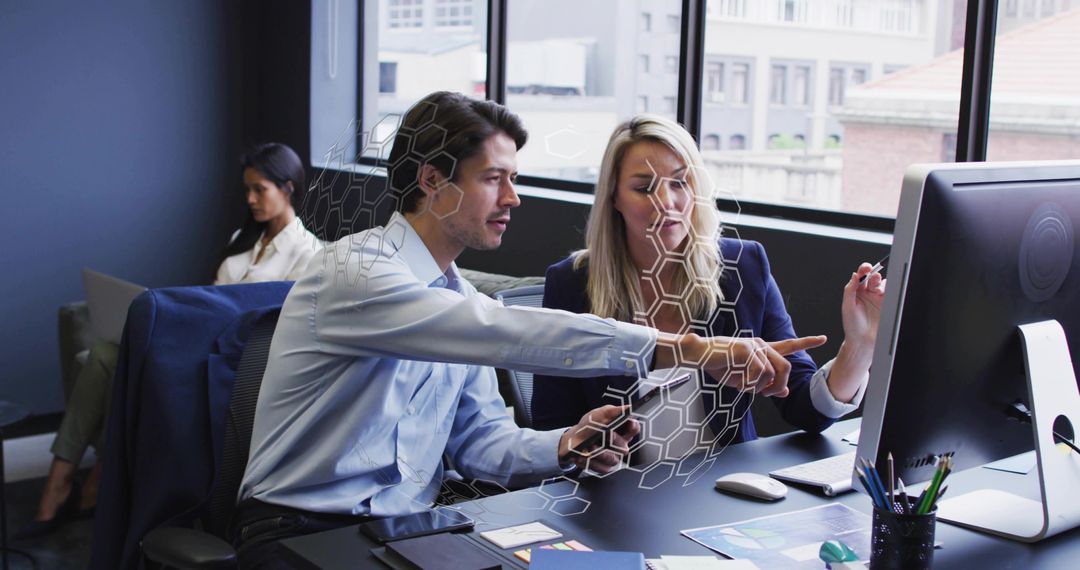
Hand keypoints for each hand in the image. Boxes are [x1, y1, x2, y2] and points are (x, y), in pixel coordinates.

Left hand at [558, 405, 639, 473]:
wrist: (573, 440)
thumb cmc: (589, 426)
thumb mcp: (599, 415)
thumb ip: (613, 412)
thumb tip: (628, 407)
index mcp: (622, 430)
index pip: (634, 429)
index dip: (633, 426)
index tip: (628, 422)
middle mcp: (620, 445)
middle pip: (624, 446)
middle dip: (614, 440)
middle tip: (606, 434)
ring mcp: (613, 457)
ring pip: (612, 459)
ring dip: (599, 452)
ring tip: (590, 446)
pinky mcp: (604, 467)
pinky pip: (602, 468)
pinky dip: (591, 461)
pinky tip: (583, 455)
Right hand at [654, 334, 825, 397]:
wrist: (700, 354)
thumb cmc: (720, 366)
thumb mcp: (745, 380)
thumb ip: (765, 384)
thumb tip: (784, 392)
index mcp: (762, 350)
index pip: (788, 345)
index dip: (806, 342)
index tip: (822, 338)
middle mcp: (762, 345)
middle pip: (786, 368)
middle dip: (779, 386)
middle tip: (766, 395)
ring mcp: (755, 346)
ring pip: (772, 374)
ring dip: (759, 387)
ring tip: (743, 386)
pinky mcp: (748, 350)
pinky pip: (759, 373)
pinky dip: (750, 384)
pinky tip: (738, 382)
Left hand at [842, 263, 886, 348]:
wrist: (862, 341)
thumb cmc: (852, 325)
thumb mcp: (847, 306)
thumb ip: (850, 289)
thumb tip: (854, 275)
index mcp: (857, 291)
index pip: (861, 276)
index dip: (864, 269)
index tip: (866, 268)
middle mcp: (868, 293)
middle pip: (873, 278)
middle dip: (874, 276)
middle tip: (874, 278)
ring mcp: (879, 299)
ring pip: (884, 284)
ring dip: (882, 284)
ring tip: (879, 290)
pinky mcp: (888, 305)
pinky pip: (892, 294)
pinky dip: (892, 291)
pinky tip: (889, 292)